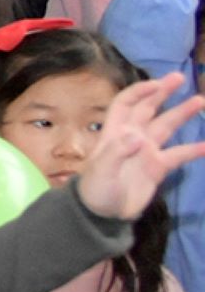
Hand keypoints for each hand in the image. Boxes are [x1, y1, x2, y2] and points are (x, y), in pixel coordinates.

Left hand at [81, 74, 204, 222]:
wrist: (103, 214)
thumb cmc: (95, 189)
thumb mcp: (101, 171)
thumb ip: (117, 152)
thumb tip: (138, 137)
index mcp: (114, 132)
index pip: (126, 103)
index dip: (140, 91)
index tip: (157, 84)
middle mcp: (132, 136)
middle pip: (149, 108)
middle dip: (162, 92)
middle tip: (180, 77)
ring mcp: (147, 151)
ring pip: (167, 126)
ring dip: (181, 113)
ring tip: (200, 101)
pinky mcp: (158, 167)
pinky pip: (178, 155)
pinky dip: (193, 150)